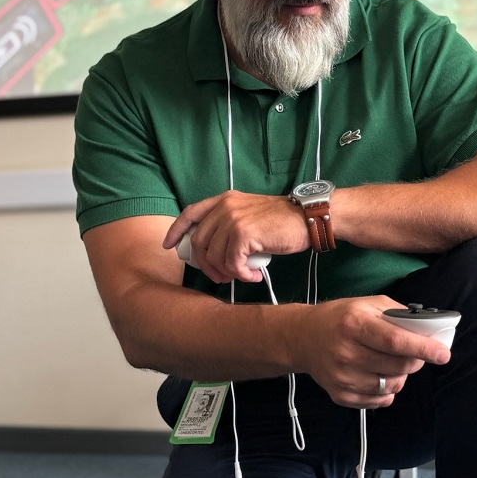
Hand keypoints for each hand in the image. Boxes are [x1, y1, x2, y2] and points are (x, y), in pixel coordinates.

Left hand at [162, 190, 307, 283]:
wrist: (307, 217)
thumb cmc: (282, 221)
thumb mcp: (249, 214)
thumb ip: (228, 224)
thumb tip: (211, 251)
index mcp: (224, 200)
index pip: (190, 213)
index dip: (176, 231)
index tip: (169, 246)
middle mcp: (224, 207)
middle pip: (199, 243)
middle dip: (207, 266)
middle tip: (222, 277)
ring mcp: (232, 219)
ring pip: (214, 256)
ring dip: (227, 273)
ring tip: (244, 275)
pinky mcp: (243, 233)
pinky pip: (231, 264)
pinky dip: (241, 275)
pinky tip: (254, 275)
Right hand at [291, 296, 450, 408]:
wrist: (303, 338)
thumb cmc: (340, 318)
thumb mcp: (367, 304)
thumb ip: (398, 313)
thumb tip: (428, 329)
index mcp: (354, 325)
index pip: (396, 341)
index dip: (423, 349)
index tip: (443, 354)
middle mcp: (346, 353)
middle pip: (398, 366)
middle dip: (416, 360)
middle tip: (415, 352)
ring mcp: (343, 378)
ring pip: (392, 386)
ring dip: (401, 375)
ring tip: (392, 362)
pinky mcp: (341, 396)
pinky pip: (380, 400)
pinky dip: (388, 390)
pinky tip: (378, 374)